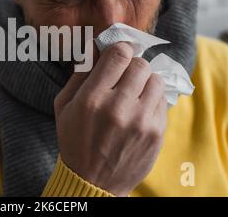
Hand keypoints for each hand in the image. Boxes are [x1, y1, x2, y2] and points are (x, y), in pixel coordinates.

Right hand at [54, 42, 166, 196]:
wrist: (93, 182)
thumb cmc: (74, 139)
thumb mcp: (65, 105)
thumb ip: (80, 73)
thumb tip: (96, 44)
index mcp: (92, 99)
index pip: (118, 54)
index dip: (120, 48)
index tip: (119, 53)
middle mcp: (118, 108)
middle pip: (140, 64)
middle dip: (132, 64)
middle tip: (125, 74)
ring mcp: (141, 122)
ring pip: (155, 80)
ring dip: (145, 80)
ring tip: (133, 92)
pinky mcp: (156, 133)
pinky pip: (162, 101)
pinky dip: (152, 98)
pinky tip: (139, 108)